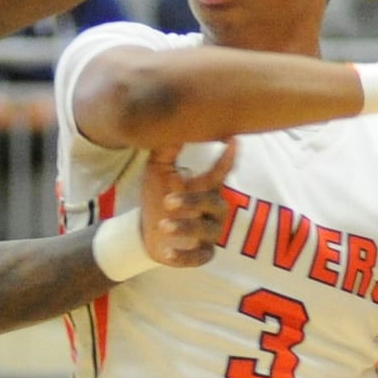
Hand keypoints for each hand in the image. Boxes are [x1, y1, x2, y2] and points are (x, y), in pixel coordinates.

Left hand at [140, 139, 237, 266]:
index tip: (232, 141)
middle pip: (215, 203)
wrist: (146, 230)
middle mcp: (212, 209)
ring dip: (185, 228)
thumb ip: (166, 149)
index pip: (220, 172)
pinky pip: (200, 257)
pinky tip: (167, 253)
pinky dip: (185, 257)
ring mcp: (209, 232)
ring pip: (208, 231)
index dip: (228, 157)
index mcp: (205, 187)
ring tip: (162, 226)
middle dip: (194, 202)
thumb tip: (173, 120)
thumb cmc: (157, 195)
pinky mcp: (201, 253)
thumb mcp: (158, 171)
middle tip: (168, 202)